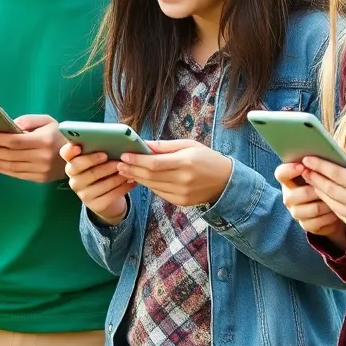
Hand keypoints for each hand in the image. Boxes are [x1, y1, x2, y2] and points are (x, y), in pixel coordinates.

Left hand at [0, 115, 65, 182]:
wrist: (78, 156)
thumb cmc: (58, 134)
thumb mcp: (47, 121)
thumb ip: (27, 121)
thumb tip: (9, 126)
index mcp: (45, 141)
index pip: (16, 141)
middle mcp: (43, 157)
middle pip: (11, 155)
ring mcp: (41, 170)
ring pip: (12, 167)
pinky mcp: (40, 179)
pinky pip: (17, 175)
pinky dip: (2, 170)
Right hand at [60, 143, 133, 224]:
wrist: (106, 198)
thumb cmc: (104, 171)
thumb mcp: (101, 160)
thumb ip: (101, 149)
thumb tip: (115, 139)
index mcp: (73, 163)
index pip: (66, 154)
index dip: (70, 150)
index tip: (78, 146)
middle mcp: (74, 179)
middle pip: (81, 168)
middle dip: (96, 161)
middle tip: (111, 157)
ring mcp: (82, 194)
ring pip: (98, 183)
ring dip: (115, 176)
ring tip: (127, 169)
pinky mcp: (95, 205)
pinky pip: (110, 195)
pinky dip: (122, 187)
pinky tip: (131, 181)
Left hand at [117, 139, 232, 207]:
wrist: (225, 181)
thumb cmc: (206, 158)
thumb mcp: (188, 145)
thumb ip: (164, 146)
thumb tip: (143, 144)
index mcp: (185, 162)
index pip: (154, 163)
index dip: (137, 160)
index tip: (125, 155)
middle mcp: (183, 180)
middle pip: (150, 176)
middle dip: (132, 170)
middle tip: (119, 164)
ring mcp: (182, 193)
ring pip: (152, 186)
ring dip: (137, 178)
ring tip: (126, 171)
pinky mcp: (181, 202)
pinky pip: (160, 193)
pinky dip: (149, 185)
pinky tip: (141, 179)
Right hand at [275, 161, 345, 249]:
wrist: (338, 206)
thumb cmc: (331, 182)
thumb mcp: (326, 171)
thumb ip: (323, 162)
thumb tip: (328, 151)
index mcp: (290, 179)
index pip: (281, 173)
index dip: (289, 170)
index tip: (303, 166)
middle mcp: (289, 196)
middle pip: (292, 195)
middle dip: (311, 191)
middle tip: (327, 187)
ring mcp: (296, 212)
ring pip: (307, 210)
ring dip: (323, 205)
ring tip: (336, 200)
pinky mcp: (306, 225)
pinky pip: (316, 223)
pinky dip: (328, 217)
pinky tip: (337, 212)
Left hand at [301, 129, 345, 239]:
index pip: (334, 174)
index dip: (319, 165)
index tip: (307, 158)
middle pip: (328, 189)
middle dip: (314, 178)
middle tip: (303, 168)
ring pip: (331, 203)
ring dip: (320, 191)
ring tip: (311, 180)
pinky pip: (339, 215)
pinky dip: (331, 204)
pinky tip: (326, 195)